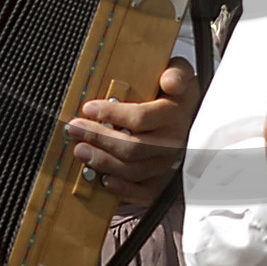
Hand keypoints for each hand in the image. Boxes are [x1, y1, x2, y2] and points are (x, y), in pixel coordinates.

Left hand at [67, 59, 197, 202]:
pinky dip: (122, 188)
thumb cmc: (175, 94)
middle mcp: (173, 141)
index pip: (141, 118)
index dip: (112, 114)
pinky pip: (144, 192)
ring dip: (103, 161)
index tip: (88, 108)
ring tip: (81, 150)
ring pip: (133, 169)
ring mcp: (168, 163)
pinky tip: (104, 179)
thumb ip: (175, 73)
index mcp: (175, 113)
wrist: (191, 117)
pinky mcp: (164, 181)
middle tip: (75, 129)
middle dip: (98, 138)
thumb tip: (169, 81)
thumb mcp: (180, 73)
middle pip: (132, 147)